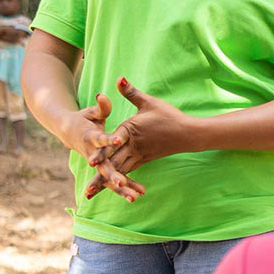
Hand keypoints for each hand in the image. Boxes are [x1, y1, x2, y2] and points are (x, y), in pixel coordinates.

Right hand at [62, 93, 141, 200]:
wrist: (68, 132)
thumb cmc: (83, 119)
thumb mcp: (91, 111)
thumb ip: (100, 107)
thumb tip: (103, 96)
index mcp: (90, 137)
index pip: (100, 139)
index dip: (108, 139)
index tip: (118, 140)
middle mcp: (92, 154)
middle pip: (102, 167)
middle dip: (112, 176)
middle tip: (122, 182)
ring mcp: (97, 164)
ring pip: (108, 179)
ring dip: (120, 188)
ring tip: (135, 197)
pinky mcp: (103, 168)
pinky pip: (113, 180)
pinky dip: (123, 188)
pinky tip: (137, 196)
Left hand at [85, 78, 200, 200]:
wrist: (188, 134)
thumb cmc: (168, 116)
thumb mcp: (148, 102)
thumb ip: (131, 92)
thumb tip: (119, 78)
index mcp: (131, 131)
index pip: (114, 143)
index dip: (102, 152)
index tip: (91, 162)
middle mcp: (133, 147)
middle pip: (113, 163)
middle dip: (98, 176)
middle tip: (85, 190)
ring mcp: (138, 156)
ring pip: (119, 172)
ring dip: (105, 183)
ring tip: (90, 194)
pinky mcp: (142, 160)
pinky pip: (128, 173)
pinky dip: (118, 182)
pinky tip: (107, 189)